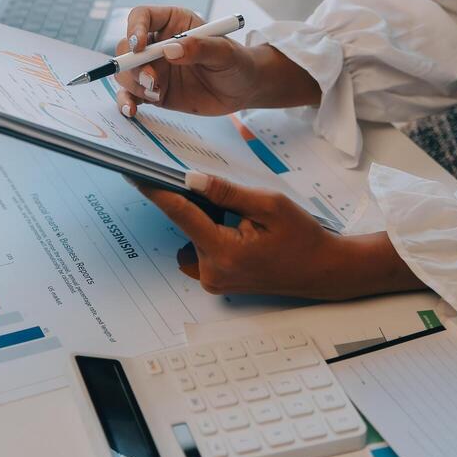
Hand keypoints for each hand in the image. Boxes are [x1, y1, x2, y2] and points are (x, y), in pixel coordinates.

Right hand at [115, 6, 255, 118]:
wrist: (242, 89)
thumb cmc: (236, 62)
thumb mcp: (224, 52)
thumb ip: (200, 48)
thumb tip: (170, 50)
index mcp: (172, 23)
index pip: (141, 17)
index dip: (134, 29)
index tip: (138, 46)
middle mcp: (157, 44)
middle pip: (126, 48)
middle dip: (132, 64)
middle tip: (151, 79)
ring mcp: (153, 69)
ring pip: (125, 72)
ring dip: (133, 84)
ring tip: (157, 94)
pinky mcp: (153, 91)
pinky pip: (131, 95)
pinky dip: (126, 102)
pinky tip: (131, 110)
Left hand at [136, 172, 422, 299]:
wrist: (322, 270)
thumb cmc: (301, 236)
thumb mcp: (268, 205)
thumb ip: (226, 193)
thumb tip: (190, 179)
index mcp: (224, 252)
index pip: (181, 214)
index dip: (157, 191)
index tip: (135, 174)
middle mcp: (211, 272)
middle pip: (187, 224)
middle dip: (195, 203)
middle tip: (216, 193)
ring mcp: (213, 280)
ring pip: (193, 236)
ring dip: (204, 220)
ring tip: (236, 216)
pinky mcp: (216, 282)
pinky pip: (200, 249)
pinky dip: (209, 233)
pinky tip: (233, 228)